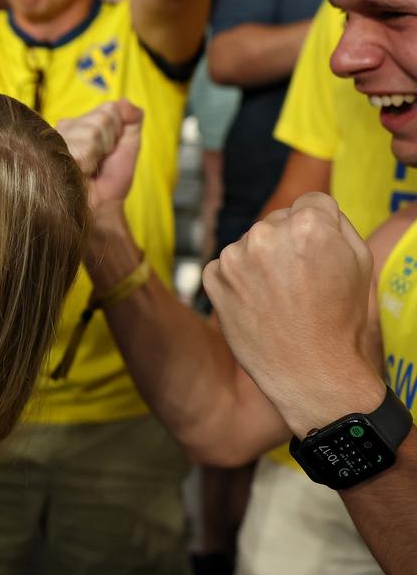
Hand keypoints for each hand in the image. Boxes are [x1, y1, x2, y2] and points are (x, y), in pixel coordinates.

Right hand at [55, 99, 143, 211]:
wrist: (101, 207)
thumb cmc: (111, 180)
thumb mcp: (128, 144)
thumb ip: (132, 118)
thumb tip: (125, 102)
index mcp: (80, 123)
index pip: (108, 109)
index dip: (116, 132)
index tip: (109, 152)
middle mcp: (64, 128)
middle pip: (101, 120)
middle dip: (108, 144)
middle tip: (99, 162)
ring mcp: (56, 139)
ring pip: (91, 134)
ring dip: (97, 156)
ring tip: (89, 169)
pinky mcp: (51, 153)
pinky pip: (82, 148)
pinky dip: (88, 164)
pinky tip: (80, 172)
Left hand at [203, 193, 384, 436]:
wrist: (309, 371)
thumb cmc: (341, 319)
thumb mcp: (360, 262)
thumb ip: (337, 224)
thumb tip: (314, 209)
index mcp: (309, 224)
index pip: (312, 203)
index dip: (321, 228)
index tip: (320, 253)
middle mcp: (266, 233)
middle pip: (278, 220)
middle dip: (288, 241)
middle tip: (301, 280)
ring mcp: (235, 255)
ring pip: (251, 242)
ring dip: (261, 259)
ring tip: (280, 296)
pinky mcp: (213, 277)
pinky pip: (227, 264)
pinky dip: (239, 279)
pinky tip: (258, 303)